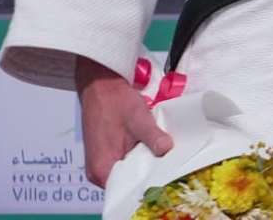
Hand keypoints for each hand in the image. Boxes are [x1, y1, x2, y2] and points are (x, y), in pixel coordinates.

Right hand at [75, 56, 172, 187]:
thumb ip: (153, 137)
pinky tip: (154, 150)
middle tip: (173, 167)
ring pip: (128, 171)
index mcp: (103, 170)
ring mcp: (101, 163)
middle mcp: (98, 172)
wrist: (100, 84)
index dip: (149, 185)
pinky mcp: (106, 154)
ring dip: (145, 164)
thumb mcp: (138, 118)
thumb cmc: (115, 101)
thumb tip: (168, 151)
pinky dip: (139, 157)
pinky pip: (125, 161)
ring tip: (167, 158)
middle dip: (150, 174)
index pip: (128, 189)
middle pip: (129, 182)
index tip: (169, 178)